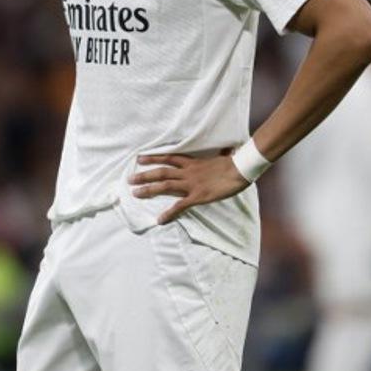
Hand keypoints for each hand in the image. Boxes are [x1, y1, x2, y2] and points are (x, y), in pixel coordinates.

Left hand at [128, 152, 250, 224]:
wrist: (241, 168)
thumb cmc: (234, 163)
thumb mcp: (222, 156)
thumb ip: (218, 155)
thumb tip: (226, 150)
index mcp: (193, 163)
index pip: (168, 158)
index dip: (153, 158)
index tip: (140, 158)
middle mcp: (188, 172)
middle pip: (161, 172)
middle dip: (144, 175)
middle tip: (129, 179)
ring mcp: (191, 184)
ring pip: (165, 186)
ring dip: (149, 190)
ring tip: (134, 193)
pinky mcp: (198, 196)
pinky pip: (180, 206)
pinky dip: (169, 213)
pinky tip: (159, 220)